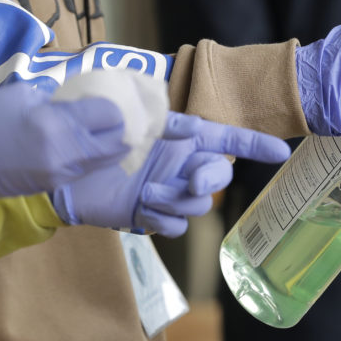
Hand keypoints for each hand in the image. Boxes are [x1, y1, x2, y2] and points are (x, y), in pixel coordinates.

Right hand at [0, 84, 128, 197]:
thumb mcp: (21, 96)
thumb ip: (54, 100)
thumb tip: (75, 104)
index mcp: (58, 123)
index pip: (108, 115)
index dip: (111, 107)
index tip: (104, 102)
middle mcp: (67, 151)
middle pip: (116, 142)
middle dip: (119, 130)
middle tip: (114, 120)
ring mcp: (63, 172)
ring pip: (104, 160)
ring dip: (109, 147)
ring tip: (105, 133)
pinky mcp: (55, 185)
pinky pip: (86, 170)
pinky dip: (92, 159)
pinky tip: (86, 148)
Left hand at [52, 112, 289, 236]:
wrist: (59, 171)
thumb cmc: (89, 135)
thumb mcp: (116, 115)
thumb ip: (151, 118)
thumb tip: (184, 127)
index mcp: (179, 134)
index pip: (226, 138)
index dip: (254, 144)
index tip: (280, 152)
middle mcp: (179, 163)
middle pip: (218, 175)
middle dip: (212, 178)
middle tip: (191, 180)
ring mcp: (168, 190)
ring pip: (199, 204)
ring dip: (178, 200)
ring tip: (148, 194)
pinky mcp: (152, 214)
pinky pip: (177, 225)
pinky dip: (164, 220)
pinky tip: (143, 211)